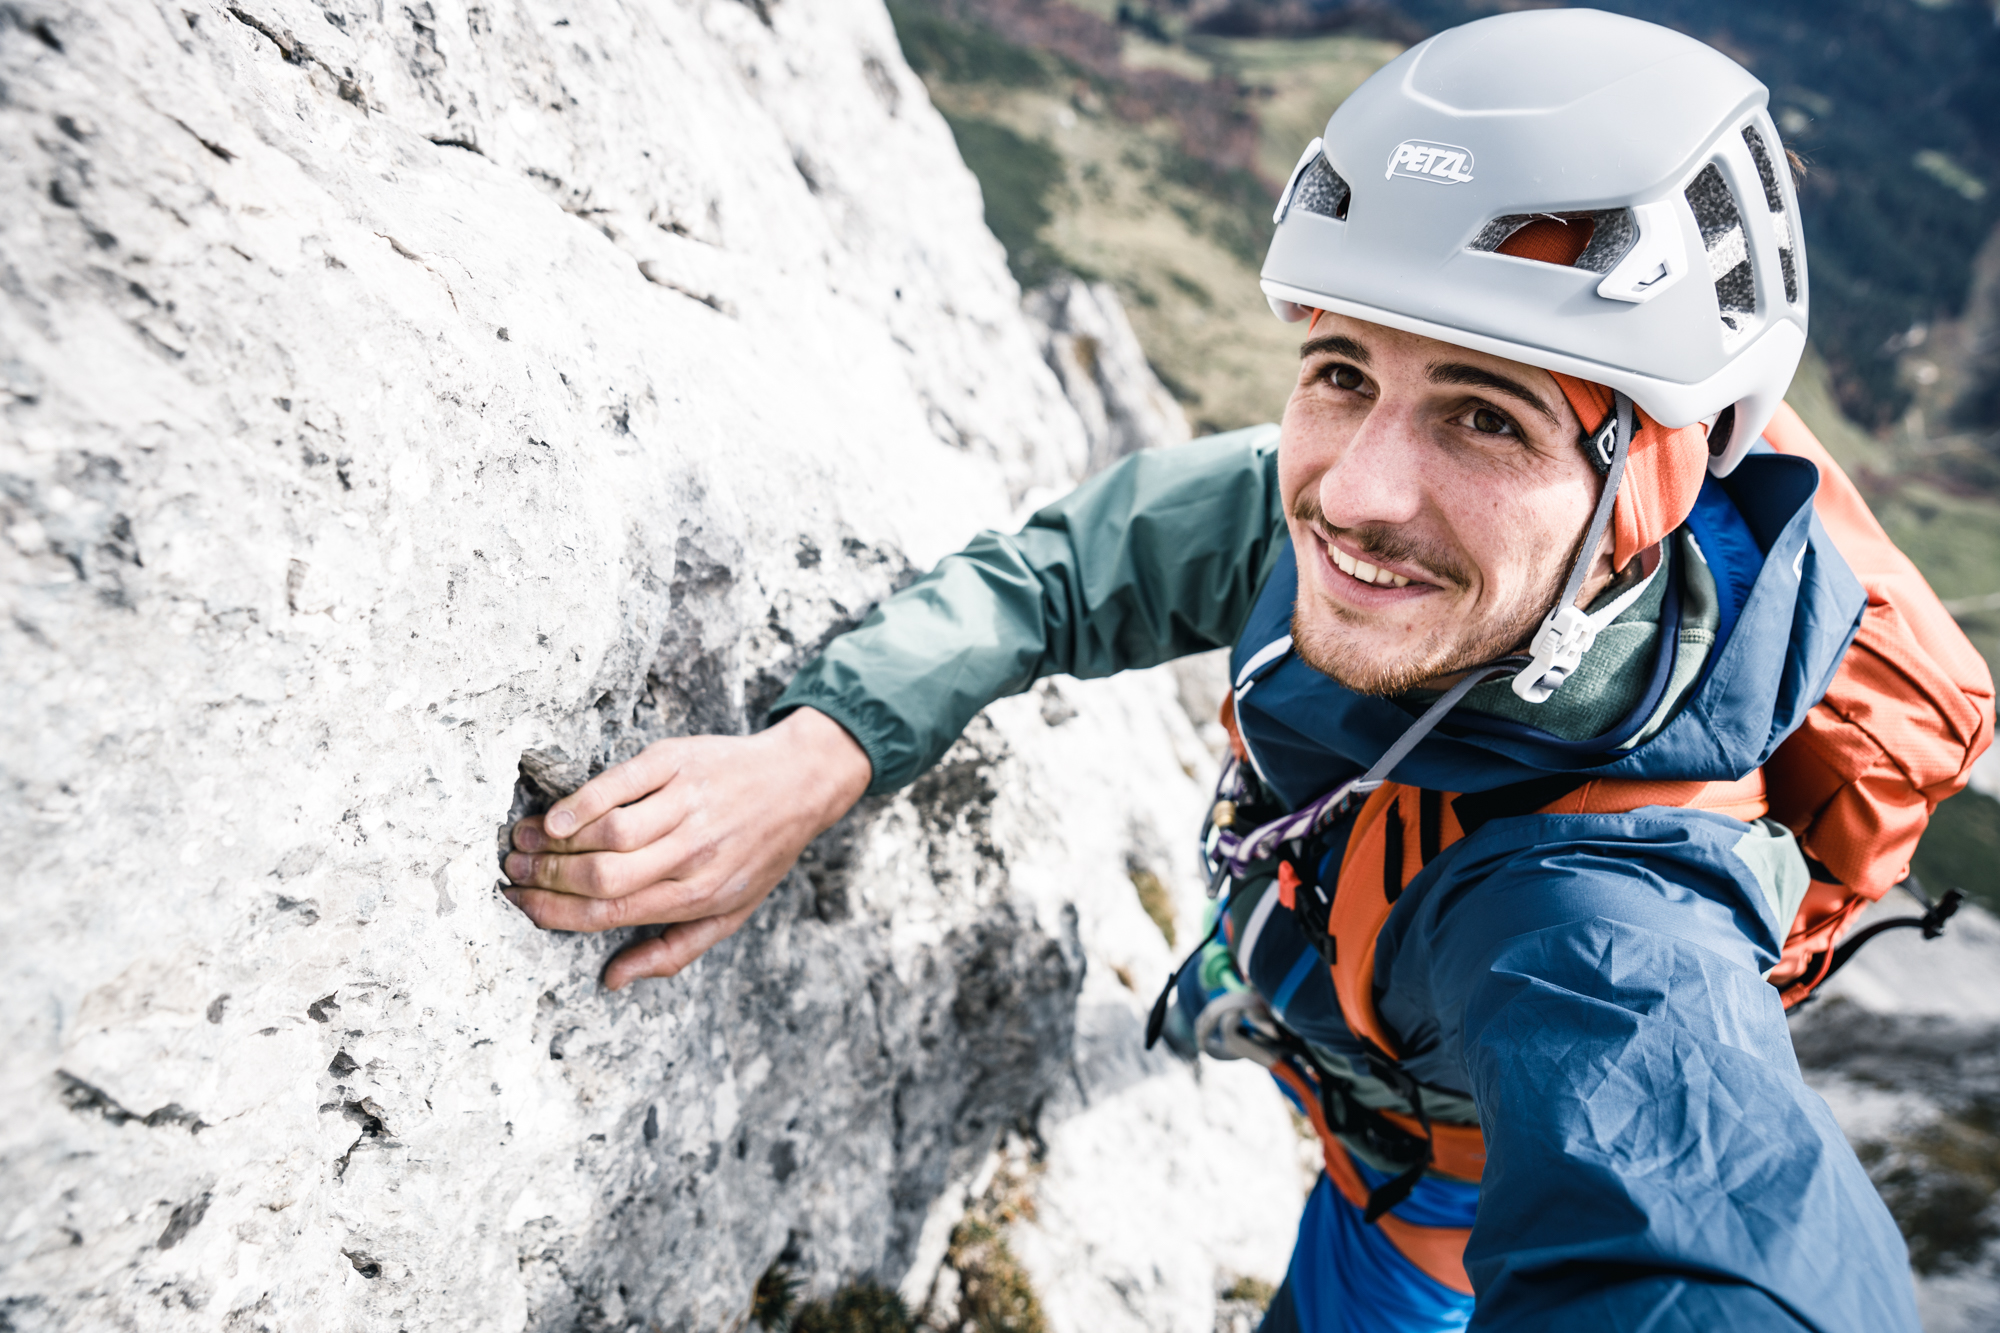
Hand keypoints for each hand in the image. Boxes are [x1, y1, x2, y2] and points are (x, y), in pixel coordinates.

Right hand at [501, 708, 871, 989]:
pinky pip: (620, 785)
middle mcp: (691, 853)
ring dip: (554, 842)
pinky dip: (581, 802)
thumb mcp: (731, 914)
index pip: (610, 913)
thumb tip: (613, 981)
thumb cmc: (759, 853)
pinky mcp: (677, 764)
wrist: (799, 785)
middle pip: (601, 876)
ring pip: (607, 833)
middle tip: (513, 873)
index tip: (520, 907)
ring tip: (523, 842)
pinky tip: (556, 816)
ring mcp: (685, 806)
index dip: (554, 914)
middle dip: (545, 880)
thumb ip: (672, 951)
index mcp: (698, 895)